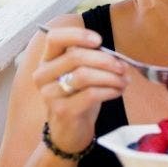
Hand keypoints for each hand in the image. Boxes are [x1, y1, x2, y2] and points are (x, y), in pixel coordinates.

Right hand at [32, 26, 129, 152]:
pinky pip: (91, 94)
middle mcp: (43, 75)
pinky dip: (110, 90)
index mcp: (47, 60)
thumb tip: (116, 55)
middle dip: (105, 60)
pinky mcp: (62, 110)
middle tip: (122, 66)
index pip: (55, 38)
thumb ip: (91, 59)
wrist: (69, 131)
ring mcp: (50, 94)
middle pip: (75, 57)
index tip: (99, 40)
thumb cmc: (78, 97)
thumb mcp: (80, 73)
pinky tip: (118, 91)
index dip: (78, 35)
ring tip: (124, 80)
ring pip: (84, 76)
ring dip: (111, 76)